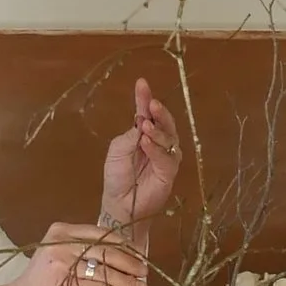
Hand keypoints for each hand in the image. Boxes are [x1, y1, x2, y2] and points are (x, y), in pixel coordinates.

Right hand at [0, 223, 150, 285]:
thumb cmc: (43, 280)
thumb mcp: (61, 254)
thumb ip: (85, 249)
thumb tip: (124, 254)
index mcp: (62, 231)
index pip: (101, 234)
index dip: (124, 245)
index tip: (139, 254)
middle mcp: (61, 243)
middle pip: (106, 251)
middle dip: (130, 263)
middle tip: (144, 272)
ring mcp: (62, 264)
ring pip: (104, 271)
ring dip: (126, 281)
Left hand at [96, 78, 180, 226]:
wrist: (120, 203)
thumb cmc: (116, 177)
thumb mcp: (117, 150)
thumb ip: (129, 136)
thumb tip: (142, 121)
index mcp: (141, 133)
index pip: (145, 112)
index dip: (144, 97)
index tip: (141, 82)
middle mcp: (157, 142)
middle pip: (164, 122)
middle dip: (159, 112)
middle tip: (152, 104)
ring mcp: (165, 155)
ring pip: (169, 137)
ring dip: (157, 130)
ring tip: (145, 127)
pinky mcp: (169, 171)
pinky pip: (166, 157)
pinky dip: (156, 149)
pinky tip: (146, 143)